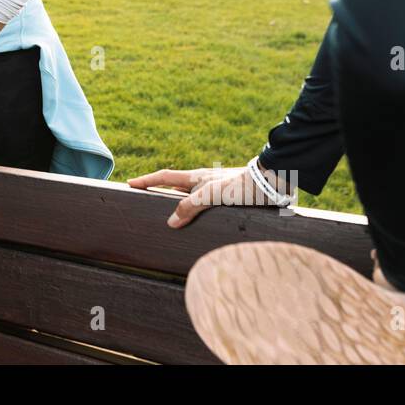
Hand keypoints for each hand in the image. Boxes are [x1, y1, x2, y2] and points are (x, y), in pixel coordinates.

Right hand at [127, 163, 289, 227]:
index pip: (164, 177)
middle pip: (175, 189)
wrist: (274, 183)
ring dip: (179, 207)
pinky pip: (206, 209)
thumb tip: (170, 222)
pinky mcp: (229, 201)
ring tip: (170, 221)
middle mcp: (205, 183)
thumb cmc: (243, 186)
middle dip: (159, 195)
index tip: (130, 183)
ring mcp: (217, 192)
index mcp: (196, 177)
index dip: (146, 180)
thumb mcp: (212, 195)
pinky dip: (197, 216)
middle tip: (145, 203)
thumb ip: (190, 206)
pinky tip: (200, 227)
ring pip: (192, 200)